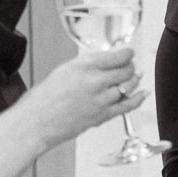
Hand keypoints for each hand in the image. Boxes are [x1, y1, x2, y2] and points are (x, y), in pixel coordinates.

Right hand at [17, 46, 144, 149]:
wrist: (34, 123)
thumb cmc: (42, 99)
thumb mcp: (63, 70)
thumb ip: (86, 65)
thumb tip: (105, 61)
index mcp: (84, 66)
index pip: (117, 56)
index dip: (127, 53)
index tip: (129, 53)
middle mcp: (95, 81)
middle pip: (126, 70)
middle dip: (130, 66)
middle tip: (130, 66)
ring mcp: (100, 99)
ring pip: (128, 86)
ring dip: (133, 80)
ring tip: (134, 76)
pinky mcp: (102, 116)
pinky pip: (127, 106)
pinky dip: (138, 98)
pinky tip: (143, 93)